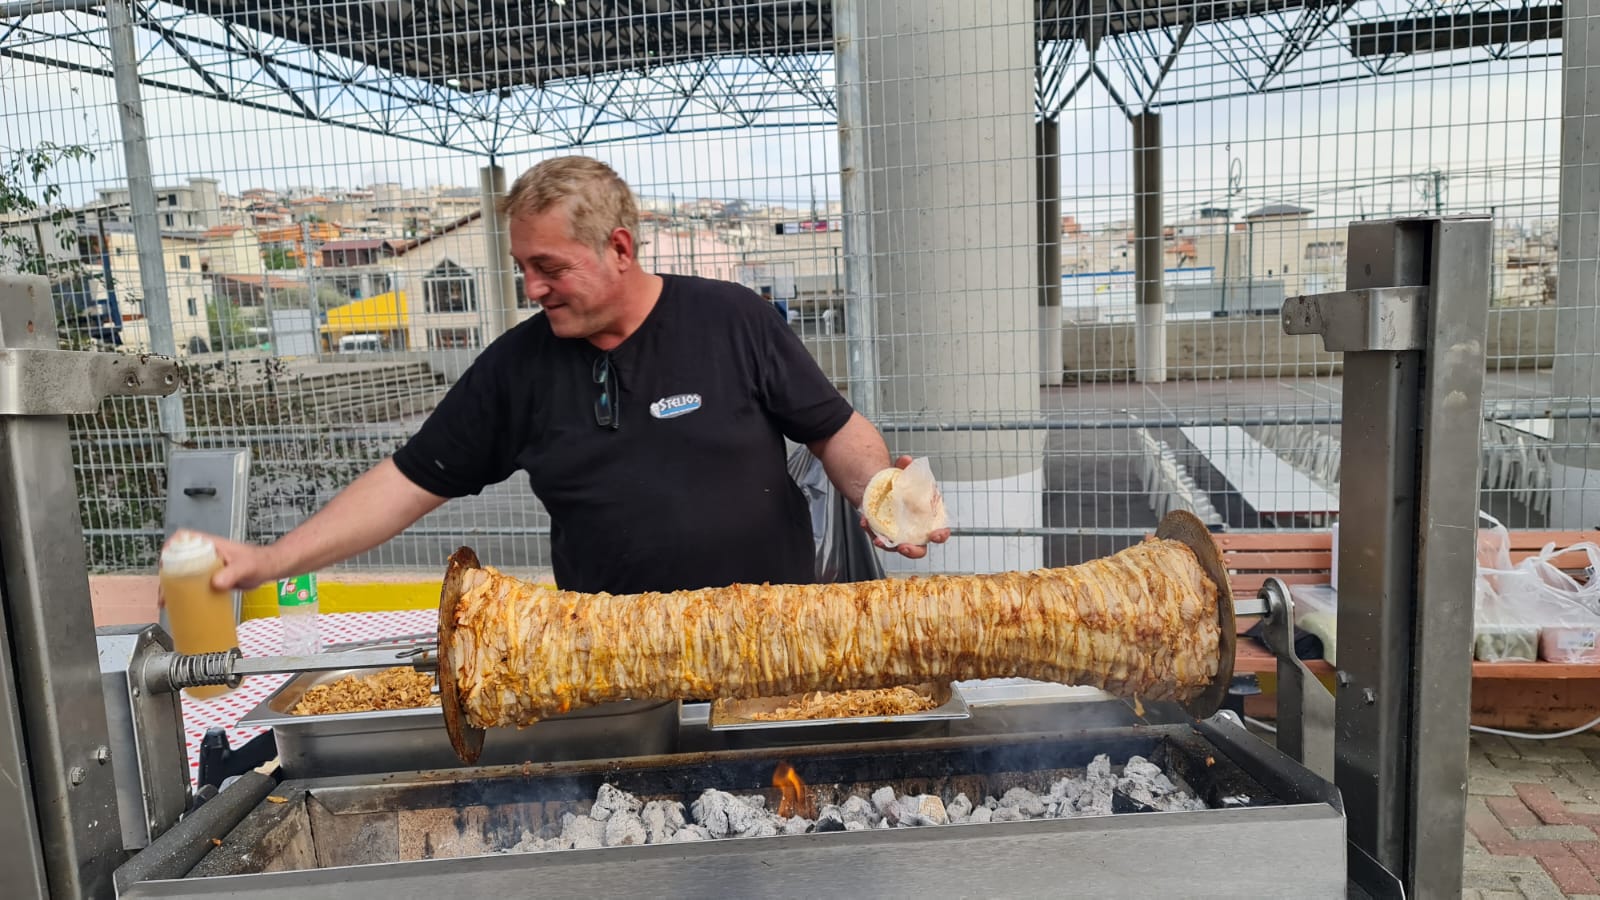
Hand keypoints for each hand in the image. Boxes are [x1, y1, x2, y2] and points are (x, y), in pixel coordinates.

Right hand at [159, 530, 279, 596]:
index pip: (184, 538)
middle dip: (167, 574)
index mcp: (210, 545)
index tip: (165, 563)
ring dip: (173, 586)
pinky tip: (181, 605)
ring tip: (167, 602)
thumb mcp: (246, 567)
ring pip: (184, 573)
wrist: (269, 570)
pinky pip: (194, 583)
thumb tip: (215, 583)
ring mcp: (207, 566)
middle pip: (178, 558)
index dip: (171, 547)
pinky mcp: (211, 578)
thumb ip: (233, 573)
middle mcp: (205, 554)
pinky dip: (186, 593)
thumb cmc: (259, 562)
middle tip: (164, 592)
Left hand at [859, 455, 951, 559]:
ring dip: (887, 545)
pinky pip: (879, 536)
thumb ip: (905, 467)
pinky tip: (865, 521)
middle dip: (912, 551)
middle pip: (919, 548)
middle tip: (903, 547)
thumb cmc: (901, 486)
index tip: (935, 535)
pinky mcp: (884, 534)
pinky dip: (871, 530)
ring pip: (896, 547)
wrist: (882, 488)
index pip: (940, 531)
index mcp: (928, 518)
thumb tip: (906, 460)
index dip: (940, 535)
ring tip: (877, 539)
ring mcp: (899, 535)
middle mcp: (915, 531)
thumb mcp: (904, 474)